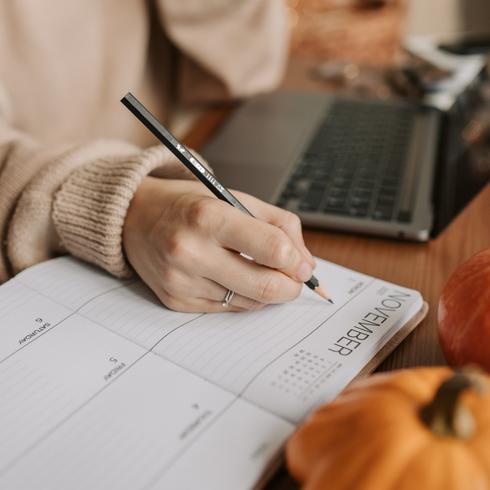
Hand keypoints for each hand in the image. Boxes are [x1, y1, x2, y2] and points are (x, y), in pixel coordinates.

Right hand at [123, 177, 314, 311]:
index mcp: (209, 217)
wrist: (134, 218)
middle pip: (265, 286)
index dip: (297, 261)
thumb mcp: (235, 198)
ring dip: (265, 291)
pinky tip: (232, 278)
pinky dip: (241, 296)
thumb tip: (305, 264)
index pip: (273, 249)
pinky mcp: (176, 301)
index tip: (302, 264)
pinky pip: (228, 309)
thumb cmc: (188, 205)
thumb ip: (278, 225)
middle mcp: (190, 251)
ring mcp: (181, 281)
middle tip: (293, 278)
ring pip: (249, 302)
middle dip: (290, 287)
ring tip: (258, 270)